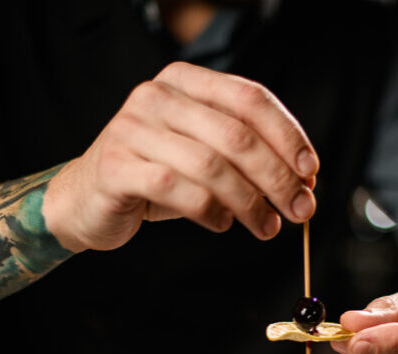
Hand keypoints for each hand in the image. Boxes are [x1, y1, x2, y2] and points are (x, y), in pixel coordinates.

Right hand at [42, 62, 318, 251]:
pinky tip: (222, 225)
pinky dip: (211, 212)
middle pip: (236, 135)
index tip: (310, 172)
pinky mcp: (117, 167)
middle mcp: (157, 96)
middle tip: (300, 210)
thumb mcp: (205, 156)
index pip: (250, 99)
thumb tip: (304, 183)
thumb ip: (247, 158)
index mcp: (185, 82)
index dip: (288, 136)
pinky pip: (179, 190)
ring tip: (267, 227)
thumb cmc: (157, 176)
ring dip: (250, 202)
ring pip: (211, 166)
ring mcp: (132, 129)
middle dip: (277, 177)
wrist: (86, 198)